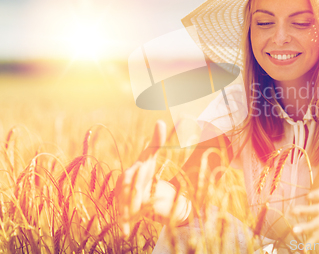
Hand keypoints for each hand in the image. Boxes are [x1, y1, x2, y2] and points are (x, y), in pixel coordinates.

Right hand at [115, 120, 175, 235]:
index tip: (143, 171)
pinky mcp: (125, 210)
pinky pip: (123, 216)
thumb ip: (157, 140)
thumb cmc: (145, 171)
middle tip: (137, 200)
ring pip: (124, 204)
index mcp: (133, 170)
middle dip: (132, 194)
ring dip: (126, 212)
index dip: (139, 172)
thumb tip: (159, 121)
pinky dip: (124, 224)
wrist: (140, 188)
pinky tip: (126, 233)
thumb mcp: (151, 156)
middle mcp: (125, 184)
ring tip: (129, 220)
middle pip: (127, 189)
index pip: (135, 171)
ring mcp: (124, 197)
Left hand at [291, 141, 318, 245]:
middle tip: (293, 212)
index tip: (307, 196)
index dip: (316, 195)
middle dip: (307, 212)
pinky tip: (301, 249)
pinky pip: (317, 237)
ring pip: (317, 226)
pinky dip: (310, 243)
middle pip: (318, 210)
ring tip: (294, 231)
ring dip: (306, 229)